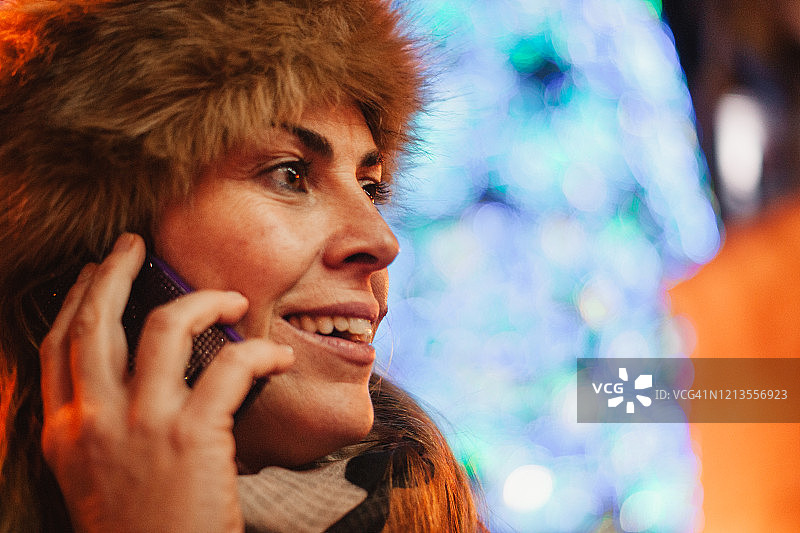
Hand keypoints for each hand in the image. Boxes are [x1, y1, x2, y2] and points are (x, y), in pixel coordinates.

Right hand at [38, 233, 293, 532]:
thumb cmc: (140, 531)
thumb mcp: (96, 479)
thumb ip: (102, 429)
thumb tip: (130, 383)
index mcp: (66, 434)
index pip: (57, 348)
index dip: (75, 300)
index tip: (95, 273)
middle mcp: (94, 422)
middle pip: (95, 322)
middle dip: (113, 272)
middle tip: (133, 242)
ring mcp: (142, 426)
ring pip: (163, 327)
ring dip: (202, 301)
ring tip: (232, 299)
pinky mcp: (192, 436)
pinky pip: (228, 367)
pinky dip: (258, 353)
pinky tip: (277, 356)